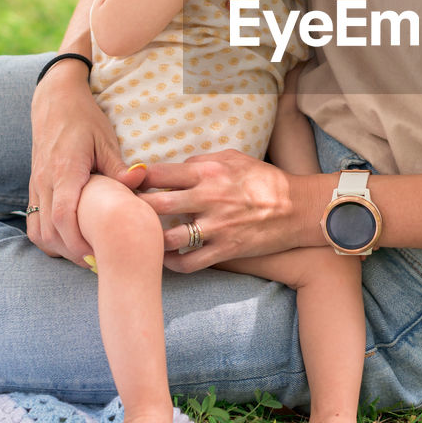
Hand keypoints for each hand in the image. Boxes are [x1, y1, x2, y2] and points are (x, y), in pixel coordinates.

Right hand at [27, 62, 146, 263]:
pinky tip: (69, 239)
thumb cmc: (83, 117)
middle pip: (49, 232)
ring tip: (85, 253)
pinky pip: (34, 221)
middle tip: (98, 262)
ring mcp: (36, 185)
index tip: (98, 256)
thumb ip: (118, 166)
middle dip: (72, 253)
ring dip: (58, 248)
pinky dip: (48, 237)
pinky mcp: (34, 186)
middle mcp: (45, 181)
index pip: (64, 217)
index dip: (79, 242)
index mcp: (65, 170)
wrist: (54, 100)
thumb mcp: (105, 138)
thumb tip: (140, 180)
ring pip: (37, 231)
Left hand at [137, 150, 319, 270]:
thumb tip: (174, 168)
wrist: (298, 208)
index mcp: (208, 172)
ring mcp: (216, 227)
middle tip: (124, 214)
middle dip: (135, 209)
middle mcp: (208, 199)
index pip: (159, 174)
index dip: (137, 179)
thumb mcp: (234, 158)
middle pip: (155, 205)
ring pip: (167, 239)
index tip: (127, 185)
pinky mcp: (225, 250)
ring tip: (141, 239)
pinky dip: (172, 264)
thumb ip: (201, 160)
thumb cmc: (264, 179)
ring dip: (150, 239)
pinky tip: (164, 259)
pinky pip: (188, 263)